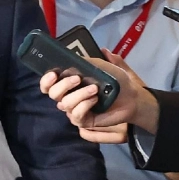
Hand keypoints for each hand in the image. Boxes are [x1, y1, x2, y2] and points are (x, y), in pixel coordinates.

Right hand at [40, 50, 159, 140]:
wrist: (132, 95)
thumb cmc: (116, 80)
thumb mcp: (100, 65)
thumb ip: (84, 62)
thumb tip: (72, 59)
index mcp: (69, 83)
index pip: (48, 85)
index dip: (46, 80)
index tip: (53, 74)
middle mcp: (69, 96)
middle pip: (52, 94)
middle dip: (63, 85)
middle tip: (77, 79)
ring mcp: (75, 109)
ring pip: (64, 104)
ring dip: (79, 94)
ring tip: (95, 89)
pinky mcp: (84, 121)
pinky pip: (76, 115)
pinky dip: (84, 105)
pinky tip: (95, 100)